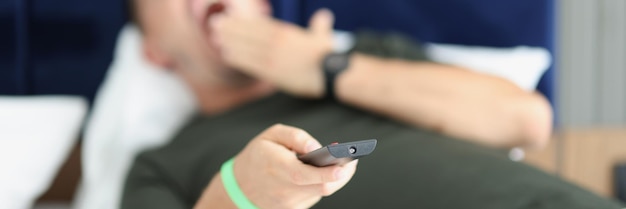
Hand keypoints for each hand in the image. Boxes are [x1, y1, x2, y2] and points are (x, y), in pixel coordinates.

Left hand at [210, 0, 334, 97]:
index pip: (260, 23)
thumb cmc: (329, 55)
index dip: (243, 20)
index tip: (230, 16)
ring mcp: (273, 56)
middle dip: (231, 27)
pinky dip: (236, 58)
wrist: (331, 72)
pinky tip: (225, 54)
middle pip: (249, 32)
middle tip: (214, 23)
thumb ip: (320, 26)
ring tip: (214, 37)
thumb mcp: (323, 36)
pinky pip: (250, 63)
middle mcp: (277, 42)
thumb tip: (325, 15)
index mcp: (287, 32)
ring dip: (229, 40)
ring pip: (246, 46)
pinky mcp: (272, 72)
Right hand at [233, 124, 356, 208]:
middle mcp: (284, 189)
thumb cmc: (258, 155)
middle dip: (342, 174)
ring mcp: (289, 203)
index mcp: (277, 167)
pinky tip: (326, 174)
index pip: (306, 174)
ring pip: (322, 192)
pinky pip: (314, 196)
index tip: (346, 165)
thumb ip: (296, 137)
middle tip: (352, 161)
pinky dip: (322, 184)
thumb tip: (317, 146)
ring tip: (343, 164)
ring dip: (334, 179)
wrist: (240, 186)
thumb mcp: (271, 135)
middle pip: (322, 187)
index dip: (328, 172)